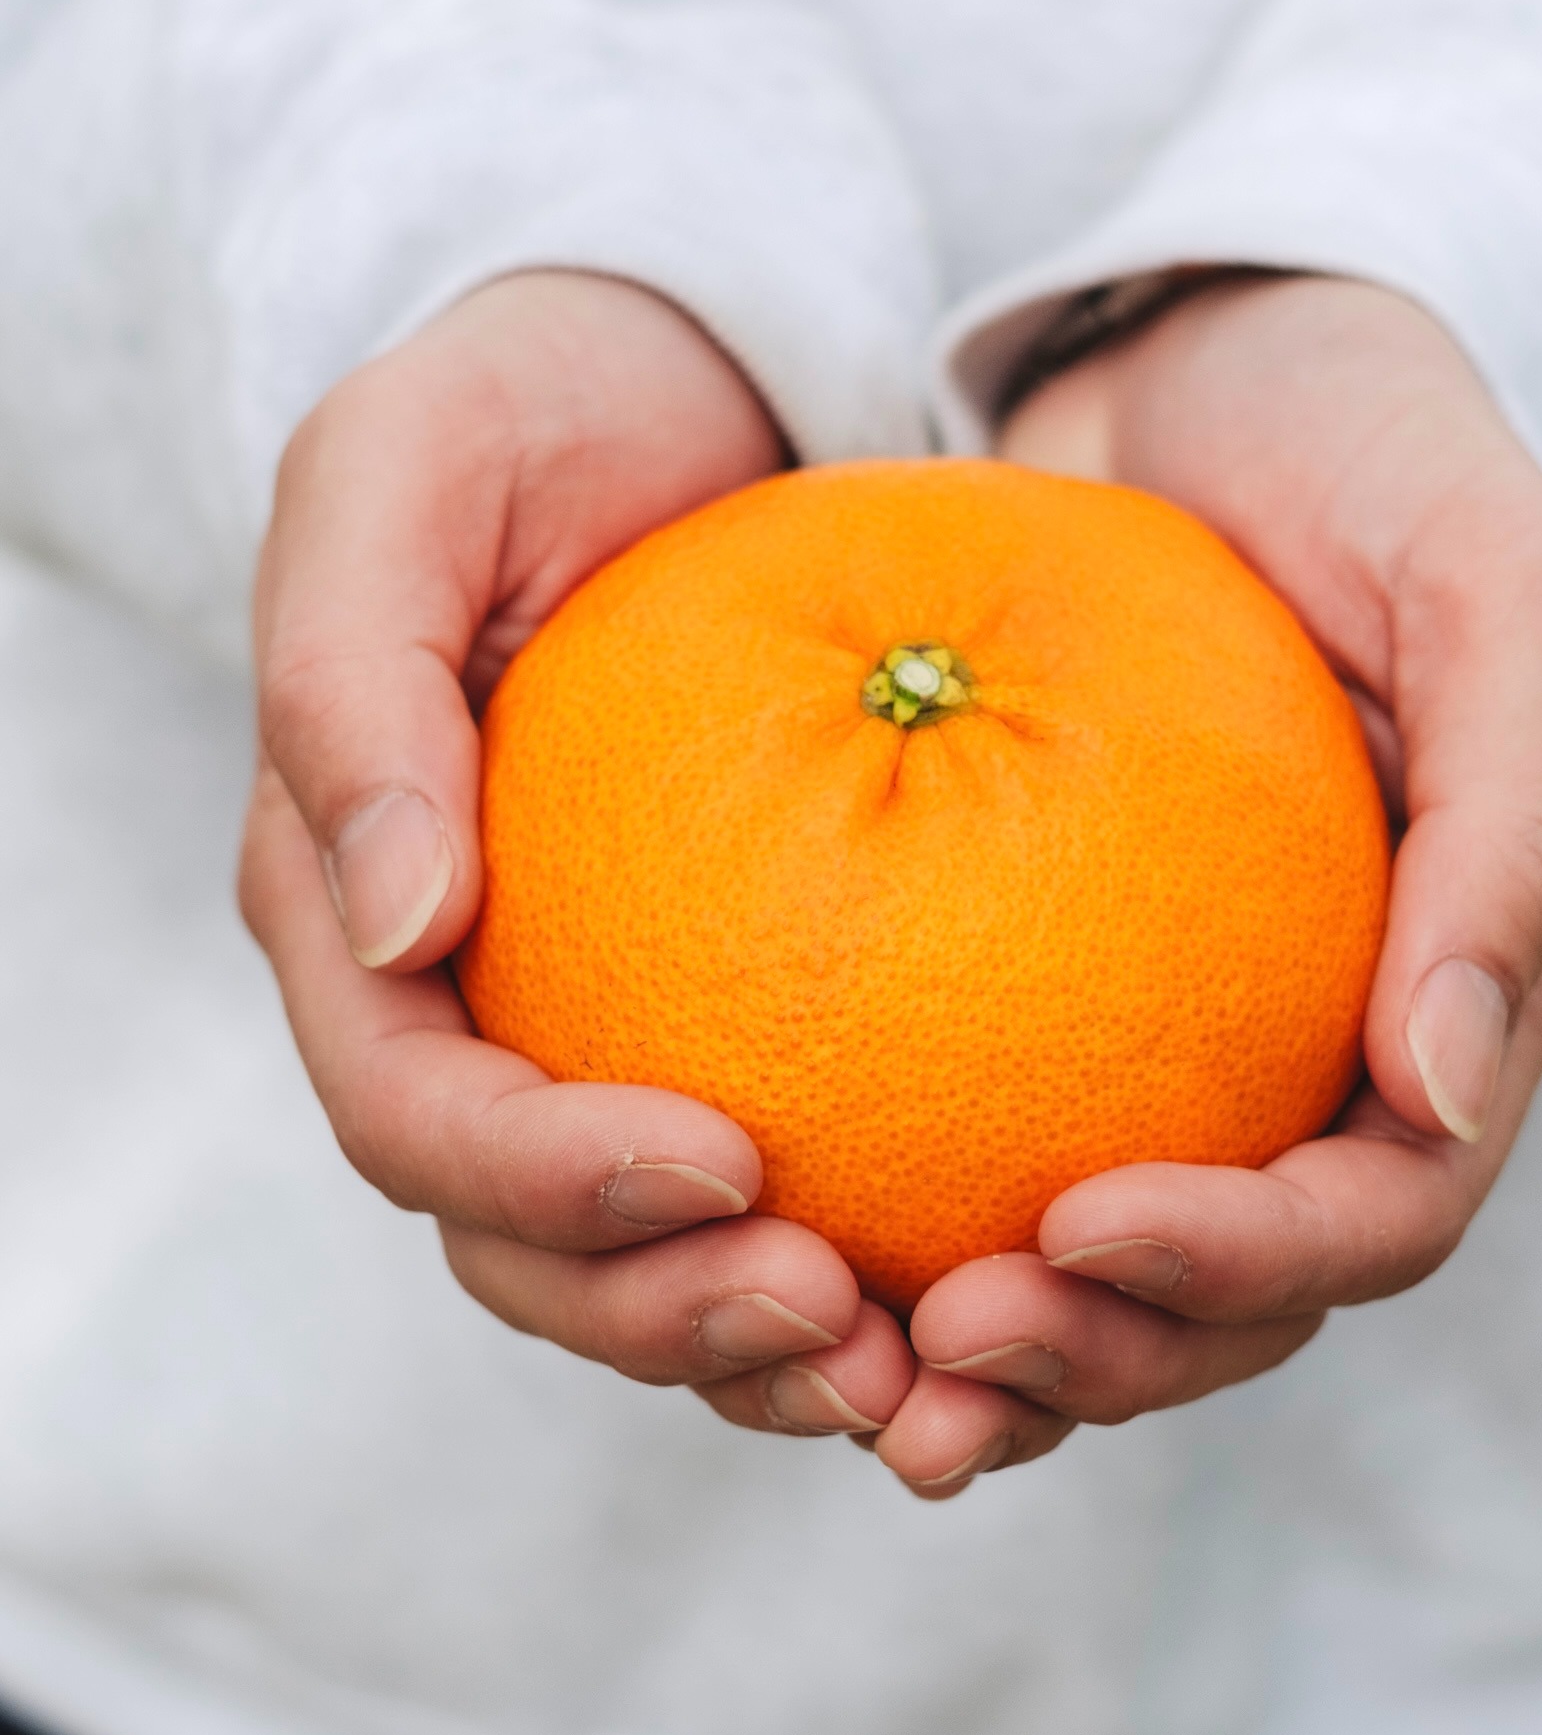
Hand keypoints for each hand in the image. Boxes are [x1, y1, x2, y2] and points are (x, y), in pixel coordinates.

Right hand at [240, 273, 916, 1439]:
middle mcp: (475, 1003)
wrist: (667, 379)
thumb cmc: (530, 408)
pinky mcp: (744, 999)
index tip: (718, 1163)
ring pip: (656, 1251)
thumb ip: (353, 689)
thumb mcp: (402, 478)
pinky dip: (876, 1244)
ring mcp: (607, 1017)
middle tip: (843, 1322)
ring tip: (927, 1356)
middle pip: (527, 1242)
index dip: (538, 1180)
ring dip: (772, 1333)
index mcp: (356, 913)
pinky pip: (798, 1159)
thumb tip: (391, 926)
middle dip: (667, 1312)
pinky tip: (996, 1261)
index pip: (414, 1110)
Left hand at [865, 275, 1541, 1495]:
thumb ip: (1514, 831)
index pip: (1381, 1206)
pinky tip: (759, 1221)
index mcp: (1448, 996)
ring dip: (974, 1343)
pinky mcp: (1027, 974)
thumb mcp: (1500, 593)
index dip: (1246, 1262)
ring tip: (832, 1354)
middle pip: (1222, 1294)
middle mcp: (1308, 1047)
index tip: (1077, 1226)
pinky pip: (956, 1125)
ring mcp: (1168, 1023)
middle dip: (1091, 1354)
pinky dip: (879, 1207)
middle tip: (930, 1355)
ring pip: (1087, 1264)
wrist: (1209, 357)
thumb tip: (1440, 1089)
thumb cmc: (1374, 455)